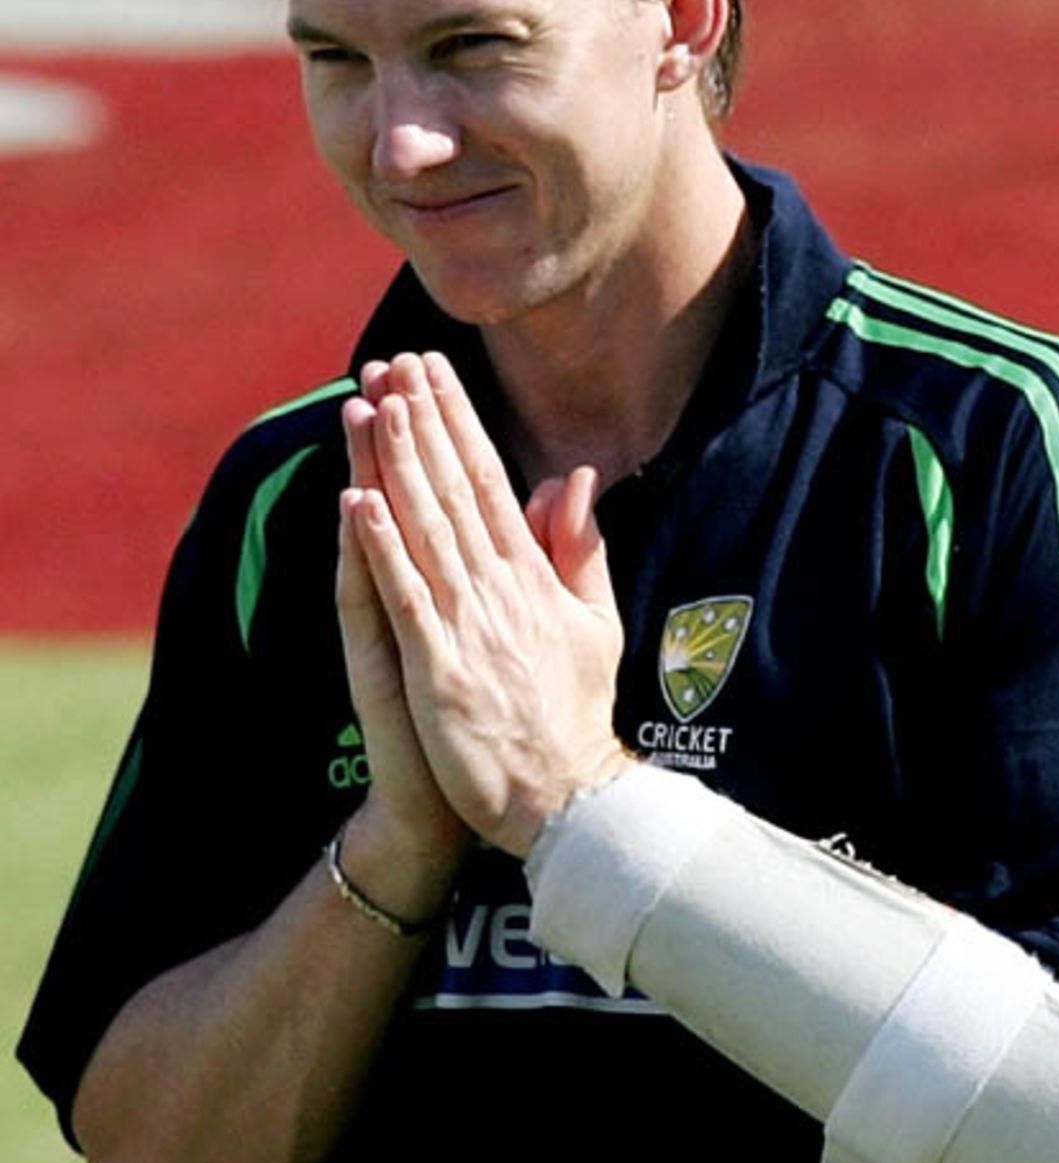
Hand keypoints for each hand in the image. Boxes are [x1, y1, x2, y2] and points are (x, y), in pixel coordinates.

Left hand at [346, 351, 629, 857]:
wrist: (569, 799)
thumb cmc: (574, 713)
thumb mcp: (596, 622)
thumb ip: (581, 549)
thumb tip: (574, 478)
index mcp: (534, 578)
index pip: (492, 482)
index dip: (460, 423)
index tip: (434, 372)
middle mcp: (501, 591)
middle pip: (454, 492)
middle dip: (423, 423)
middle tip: (394, 363)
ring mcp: (469, 629)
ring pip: (427, 531)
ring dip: (399, 466)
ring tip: (375, 406)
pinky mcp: (440, 671)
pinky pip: (407, 600)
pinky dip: (383, 551)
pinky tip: (358, 503)